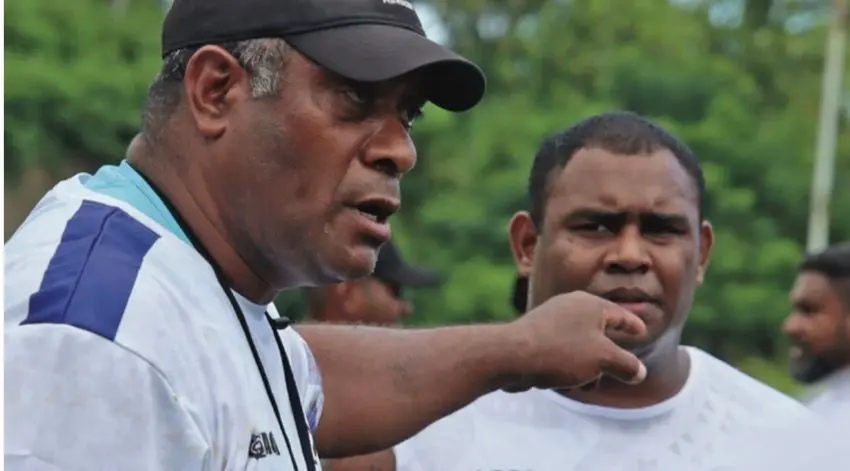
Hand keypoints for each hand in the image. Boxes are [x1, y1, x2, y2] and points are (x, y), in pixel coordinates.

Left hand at [503, 291, 646, 391]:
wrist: (511, 356)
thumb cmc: (562, 351)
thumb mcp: (603, 359)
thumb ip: (626, 365)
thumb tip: (639, 371)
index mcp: (590, 305)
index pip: (620, 314)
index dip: (633, 324)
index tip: (642, 331)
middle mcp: (570, 306)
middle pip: (598, 330)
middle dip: (606, 352)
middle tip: (614, 366)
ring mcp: (551, 319)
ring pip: (579, 343)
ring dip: (585, 364)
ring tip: (584, 380)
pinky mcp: (535, 334)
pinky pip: (561, 349)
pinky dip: (566, 364)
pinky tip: (562, 380)